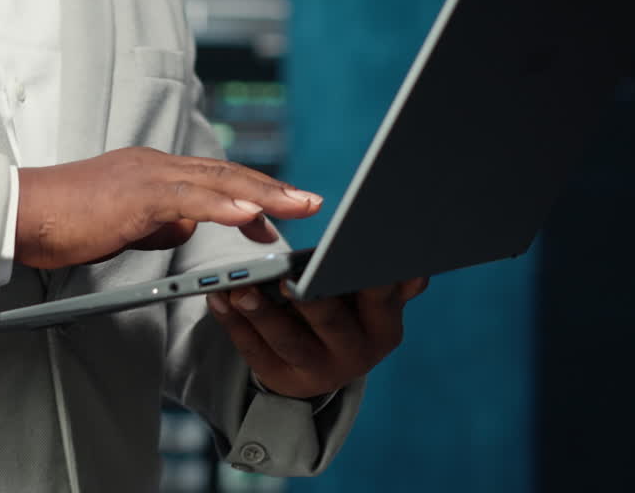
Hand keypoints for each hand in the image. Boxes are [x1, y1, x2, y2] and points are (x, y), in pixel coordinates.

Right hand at [14, 147, 321, 269]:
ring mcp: (146, 176)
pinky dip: (223, 206)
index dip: (253, 192)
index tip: (283, 208)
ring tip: (298, 205)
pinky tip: (250, 215)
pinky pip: (188, 199)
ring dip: (262, 195)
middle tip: (311, 201)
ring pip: (217, 182)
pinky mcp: (134, 195)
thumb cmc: (63, 222)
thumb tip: (186, 228)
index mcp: (152, 171)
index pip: (215, 179)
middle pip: (226, 174)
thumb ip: (157, 222)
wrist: (20, 213)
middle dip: (273, 189)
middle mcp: (155, 166)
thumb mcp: (122, 223)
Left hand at [207, 277, 429, 399]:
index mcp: (384, 326)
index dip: (362, 278)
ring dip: (261, 314)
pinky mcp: (281, 380)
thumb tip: (416, 268)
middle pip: (331, 324)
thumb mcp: (373, 297)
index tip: (345, 255)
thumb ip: (392, 281)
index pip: (378, 299)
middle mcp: (356, 355)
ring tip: (240, 290)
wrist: (322, 362)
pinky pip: (253, 351)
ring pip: (287, 341)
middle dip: (309, 301)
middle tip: (287, 281)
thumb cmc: (348, 310)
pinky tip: (218, 299)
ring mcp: (317, 371)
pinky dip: (233, 323)